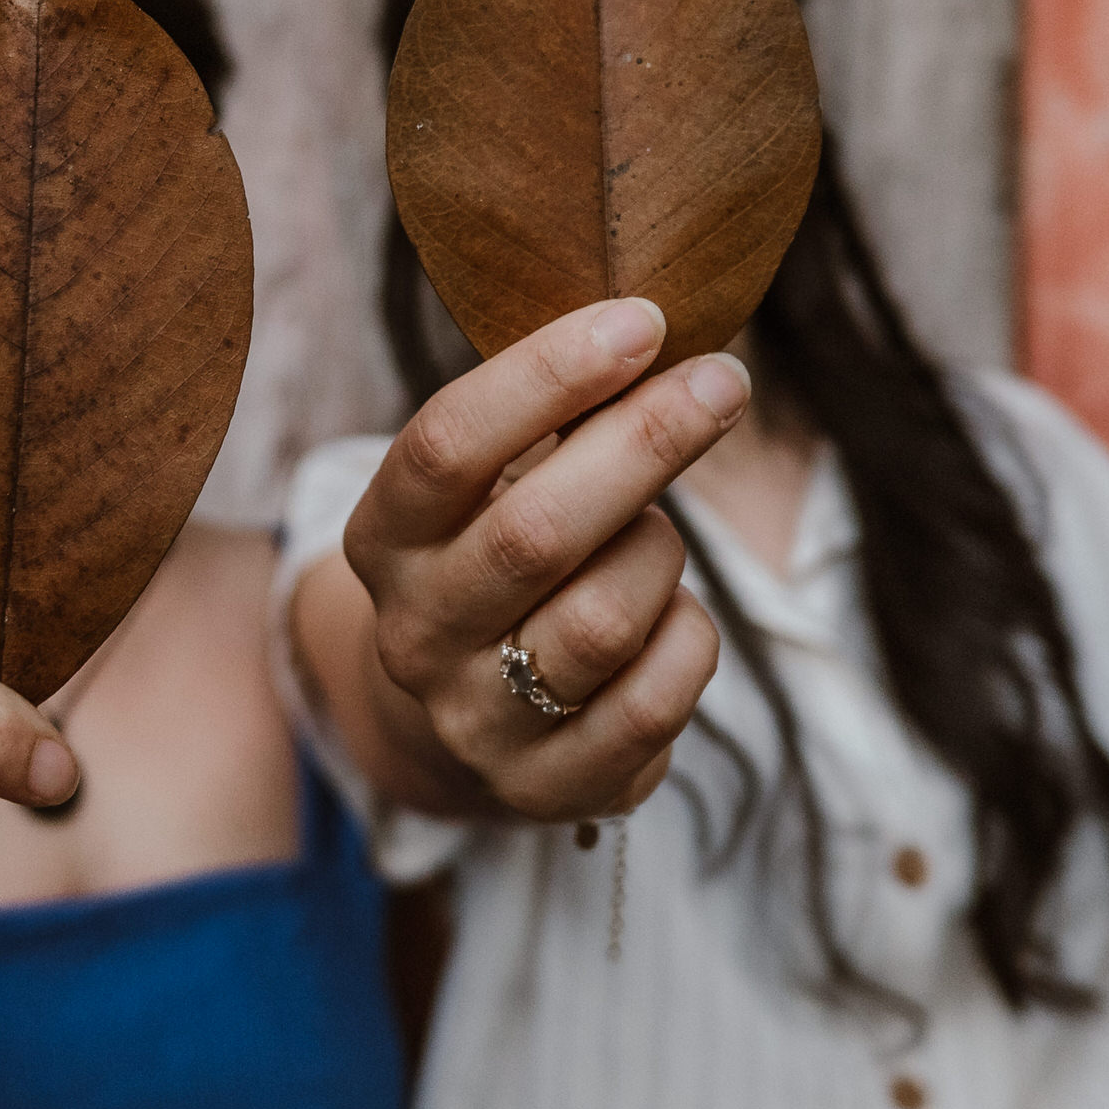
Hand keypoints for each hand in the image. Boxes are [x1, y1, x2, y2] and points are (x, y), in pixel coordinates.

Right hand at [341, 298, 747, 821]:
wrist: (466, 719)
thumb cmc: (504, 558)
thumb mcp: (495, 487)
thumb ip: (557, 423)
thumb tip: (664, 338)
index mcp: (386, 537)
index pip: (447, 445)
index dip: (547, 375)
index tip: (643, 320)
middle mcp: (414, 633)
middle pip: (536, 532)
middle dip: (645, 443)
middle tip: (722, 384)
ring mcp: (475, 720)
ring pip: (605, 618)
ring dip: (661, 553)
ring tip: (661, 535)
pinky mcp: (546, 788)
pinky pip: (655, 700)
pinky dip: (688, 638)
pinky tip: (672, 618)